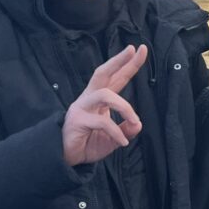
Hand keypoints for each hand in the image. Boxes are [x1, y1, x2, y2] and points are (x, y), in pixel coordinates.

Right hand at [62, 45, 145, 165]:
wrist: (67, 159)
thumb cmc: (89, 143)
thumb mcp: (114, 138)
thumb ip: (126, 129)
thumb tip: (138, 124)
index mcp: (99, 99)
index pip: (115, 77)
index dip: (128, 64)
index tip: (141, 49)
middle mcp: (89, 99)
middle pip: (102, 73)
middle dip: (118, 61)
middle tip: (133, 51)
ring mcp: (81, 108)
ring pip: (105, 94)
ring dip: (125, 107)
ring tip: (134, 121)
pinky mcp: (77, 121)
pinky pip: (102, 122)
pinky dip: (117, 132)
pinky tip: (123, 142)